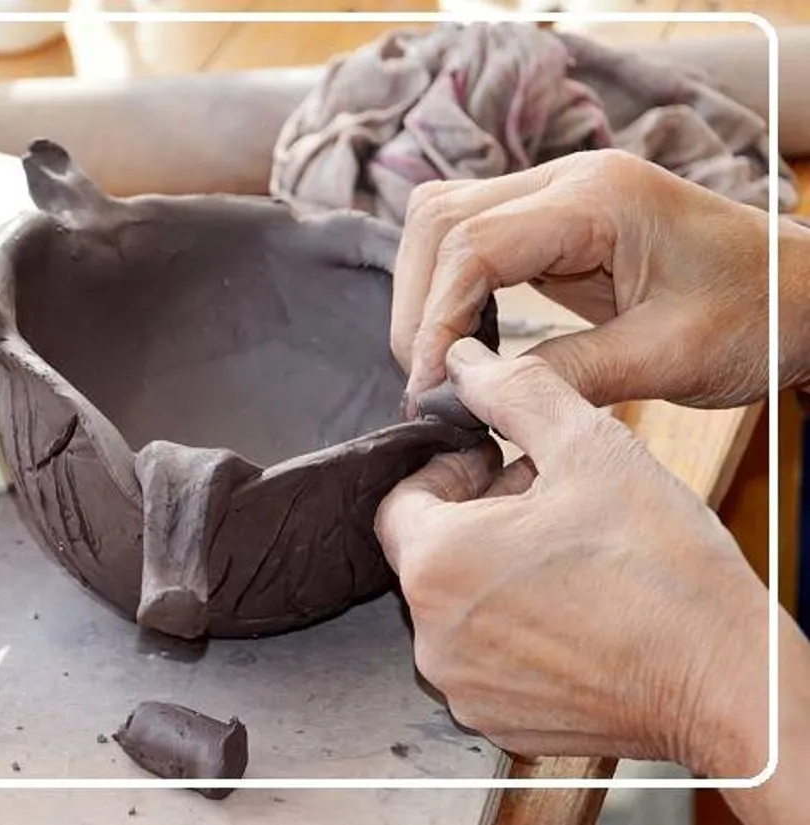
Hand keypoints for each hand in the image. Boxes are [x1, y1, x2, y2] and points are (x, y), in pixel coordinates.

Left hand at [375, 338, 768, 774]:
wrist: (729, 684)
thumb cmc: (661, 565)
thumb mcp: (590, 447)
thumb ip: (514, 392)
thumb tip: (464, 362)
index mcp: (437, 564)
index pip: (401, 501)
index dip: (448, 471)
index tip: (496, 461)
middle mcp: (433, 636)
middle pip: (429, 553)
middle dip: (476, 515)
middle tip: (542, 497)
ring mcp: (464, 687)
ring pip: (458, 606)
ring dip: (494, 569)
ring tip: (563, 549)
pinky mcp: (500, 723)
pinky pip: (486, 657)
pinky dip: (514, 625)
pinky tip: (572, 606)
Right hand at [390, 149, 769, 409]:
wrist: (804, 294)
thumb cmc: (759, 316)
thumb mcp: (669, 357)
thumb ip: (567, 374)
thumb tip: (473, 394)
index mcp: (599, 199)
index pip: (473, 242)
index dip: (435, 318)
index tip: (430, 388)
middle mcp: (567, 181)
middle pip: (438, 219)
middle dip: (418, 306)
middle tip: (429, 383)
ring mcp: (556, 196)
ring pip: (443, 225)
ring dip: (427, 297)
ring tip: (444, 367)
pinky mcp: (552, 224)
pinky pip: (471, 244)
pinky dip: (452, 294)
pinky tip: (470, 343)